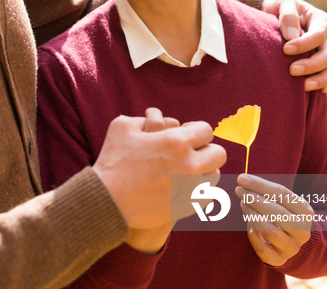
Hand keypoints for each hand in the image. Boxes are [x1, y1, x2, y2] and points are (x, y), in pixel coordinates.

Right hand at [93, 110, 225, 228]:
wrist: (107, 201)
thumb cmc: (113, 160)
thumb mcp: (123, 126)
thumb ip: (143, 117)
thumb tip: (152, 118)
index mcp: (177, 142)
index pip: (207, 130)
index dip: (197, 129)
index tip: (188, 133)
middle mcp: (189, 165)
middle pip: (219, 153)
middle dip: (207, 149)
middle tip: (193, 151)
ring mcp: (189, 189)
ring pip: (216, 176)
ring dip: (205, 170)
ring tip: (190, 169)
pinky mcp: (185, 207)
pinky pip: (208, 197)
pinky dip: (201, 190)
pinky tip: (187, 186)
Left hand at [236, 174, 312, 265]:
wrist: (290, 240)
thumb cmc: (281, 212)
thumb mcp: (280, 200)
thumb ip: (265, 189)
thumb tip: (243, 179)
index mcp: (306, 212)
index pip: (282, 194)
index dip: (260, 185)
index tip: (242, 179)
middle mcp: (302, 232)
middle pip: (277, 213)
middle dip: (255, 199)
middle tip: (239, 190)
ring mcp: (292, 248)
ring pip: (270, 231)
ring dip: (253, 215)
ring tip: (243, 203)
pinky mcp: (279, 259)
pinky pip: (264, 250)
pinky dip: (254, 237)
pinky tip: (249, 226)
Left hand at [261, 0, 326, 92]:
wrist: (272, 14)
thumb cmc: (278, 6)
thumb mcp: (282, 2)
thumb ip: (287, 14)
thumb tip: (291, 35)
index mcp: (320, 20)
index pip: (319, 35)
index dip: (305, 44)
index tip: (286, 49)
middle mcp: (326, 38)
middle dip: (311, 65)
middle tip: (292, 71)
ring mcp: (323, 52)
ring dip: (320, 80)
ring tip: (303, 87)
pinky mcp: (318, 64)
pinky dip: (324, 86)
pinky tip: (315, 92)